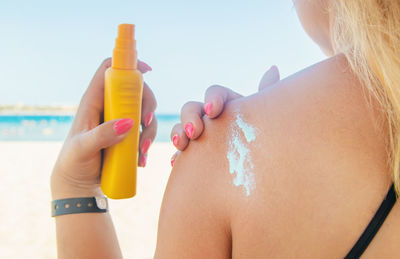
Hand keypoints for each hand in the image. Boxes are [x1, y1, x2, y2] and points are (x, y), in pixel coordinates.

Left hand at [50, 58, 156, 198]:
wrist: (79, 184)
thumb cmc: (74, 162)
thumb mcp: (83, 149)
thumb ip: (102, 135)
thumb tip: (128, 122)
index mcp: (92, 101)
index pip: (110, 70)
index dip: (128, 64)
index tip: (147, 70)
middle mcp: (108, 106)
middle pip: (135, 89)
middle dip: (147, 103)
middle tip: (147, 122)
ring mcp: (119, 120)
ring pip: (143, 111)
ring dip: (149, 129)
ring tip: (142, 151)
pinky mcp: (127, 135)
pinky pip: (144, 131)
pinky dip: (147, 142)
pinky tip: (141, 159)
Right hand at [170, 65, 279, 165]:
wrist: (258, 166)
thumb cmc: (264, 136)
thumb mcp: (264, 116)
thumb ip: (267, 94)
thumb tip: (273, 68)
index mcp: (227, 104)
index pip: (215, 93)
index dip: (212, 99)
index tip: (212, 111)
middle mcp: (210, 117)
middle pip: (192, 108)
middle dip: (190, 117)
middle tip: (194, 132)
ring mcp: (199, 136)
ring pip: (181, 128)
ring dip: (178, 133)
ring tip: (181, 145)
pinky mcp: (193, 155)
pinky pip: (180, 153)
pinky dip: (177, 156)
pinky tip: (177, 163)